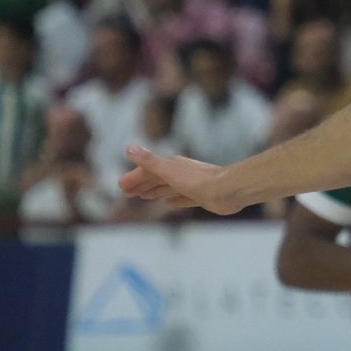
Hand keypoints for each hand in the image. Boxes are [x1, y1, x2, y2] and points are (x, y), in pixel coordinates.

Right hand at [119, 146, 235, 213]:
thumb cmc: (199, 180)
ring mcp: (192, 184)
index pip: (148, 170)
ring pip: (168, 187)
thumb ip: (149, 161)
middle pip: (157, 178)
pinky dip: (174, 199)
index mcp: (172, 165)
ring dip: (154, 190)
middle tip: (126, 192)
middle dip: (141, 184)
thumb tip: (129, 147)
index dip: (134, 177)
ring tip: (143, 196)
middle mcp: (181, 173)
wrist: (229, 190)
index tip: (121, 186)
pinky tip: (169, 203)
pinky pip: (183, 198)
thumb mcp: (169, 170)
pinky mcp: (202, 196)